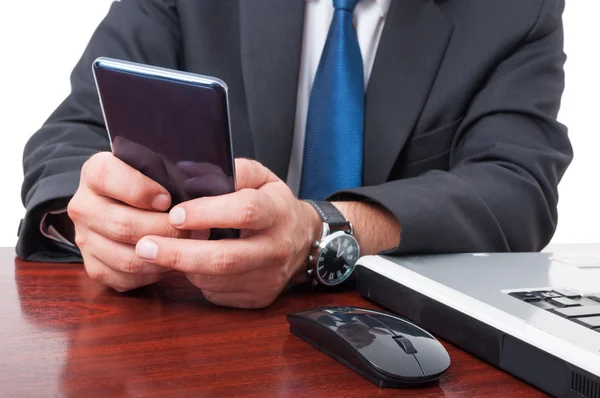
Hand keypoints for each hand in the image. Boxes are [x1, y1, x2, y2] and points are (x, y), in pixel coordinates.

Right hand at [67, 152, 190, 291]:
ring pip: (125, 258)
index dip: (140, 190)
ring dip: (162, 257)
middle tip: (193, 230)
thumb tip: (194, 191)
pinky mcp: (92, 266)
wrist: (131, 202)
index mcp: (95, 172)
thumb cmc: (153, 182)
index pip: (108, 177)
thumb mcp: (157, 166)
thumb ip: (167, 172)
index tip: (167, 199)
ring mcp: (84, 238)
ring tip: (187, 249)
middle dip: (164, 230)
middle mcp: (83, 205)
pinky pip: (122, 279)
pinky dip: (151, 275)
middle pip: (122, 225)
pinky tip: (168, 263)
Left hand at [134, 158, 320, 308]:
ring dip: (184, 266)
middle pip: (225, 258)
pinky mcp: (259, 298)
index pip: (244, 212)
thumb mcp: (262, 178)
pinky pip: (217, 293)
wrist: (305, 243)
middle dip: (180, 254)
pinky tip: (193, 264)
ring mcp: (268, 278)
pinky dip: (198, 279)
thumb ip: (234, 170)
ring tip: (165, 251)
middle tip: (145, 246)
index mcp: (277, 212)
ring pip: (214, 279)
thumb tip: (191, 173)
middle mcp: (276, 248)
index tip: (174, 214)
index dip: (207, 213)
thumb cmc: (274, 206)